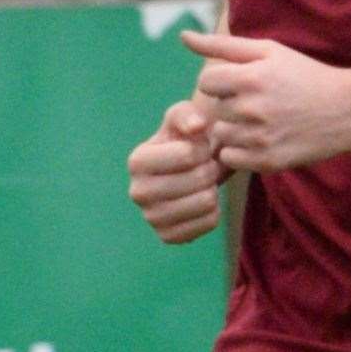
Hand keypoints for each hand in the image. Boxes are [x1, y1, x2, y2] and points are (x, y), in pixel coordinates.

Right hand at [126, 99, 228, 243]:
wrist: (190, 169)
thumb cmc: (186, 139)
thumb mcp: (185, 117)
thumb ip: (189, 115)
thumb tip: (197, 127)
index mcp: (137, 161)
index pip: (187, 155)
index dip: (203, 148)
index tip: (198, 148)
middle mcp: (137, 192)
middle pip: (199, 180)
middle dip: (210, 169)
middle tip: (205, 167)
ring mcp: (150, 218)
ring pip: (206, 203)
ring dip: (213, 189)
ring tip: (203, 183)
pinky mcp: (167, 236)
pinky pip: (209, 223)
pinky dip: (213, 211)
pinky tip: (201, 201)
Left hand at [185, 29, 350, 173]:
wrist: (347, 109)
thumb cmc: (304, 75)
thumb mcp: (268, 51)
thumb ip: (222, 44)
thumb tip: (183, 36)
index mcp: (252, 77)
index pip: (206, 82)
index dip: (224, 81)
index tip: (244, 82)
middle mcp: (253, 109)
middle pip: (214, 109)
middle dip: (232, 105)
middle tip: (261, 103)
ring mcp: (260, 138)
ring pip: (221, 135)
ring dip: (235, 129)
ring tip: (263, 121)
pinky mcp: (267, 162)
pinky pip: (231, 158)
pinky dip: (241, 151)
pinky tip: (263, 139)